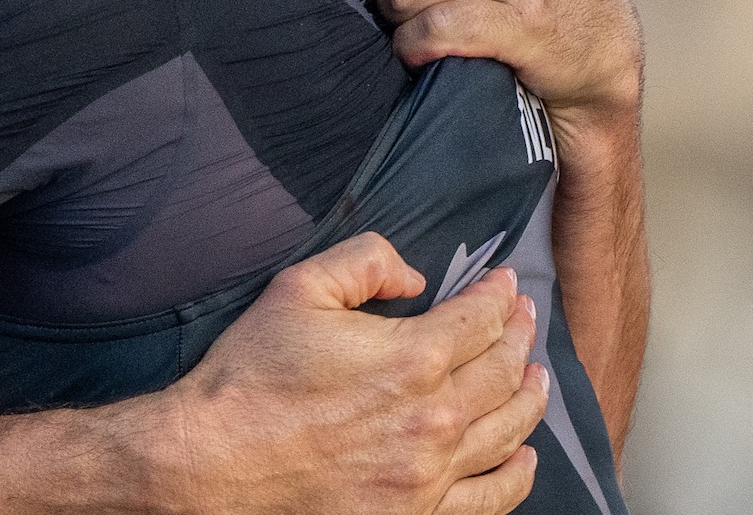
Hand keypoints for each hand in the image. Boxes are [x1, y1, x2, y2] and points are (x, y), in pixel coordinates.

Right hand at [132, 233, 546, 514]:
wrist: (215, 461)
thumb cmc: (251, 376)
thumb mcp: (298, 289)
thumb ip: (365, 262)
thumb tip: (415, 276)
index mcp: (412, 357)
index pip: (480, 319)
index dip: (499, 296)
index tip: (505, 285)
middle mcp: (434, 417)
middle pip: (501, 371)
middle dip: (518, 336)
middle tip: (524, 319)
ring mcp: (429, 473)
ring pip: (507, 430)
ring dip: (530, 397)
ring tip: (537, 377)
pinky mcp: (416, 513)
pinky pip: (489, 497)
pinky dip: (517, 475)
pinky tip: (524, 457)